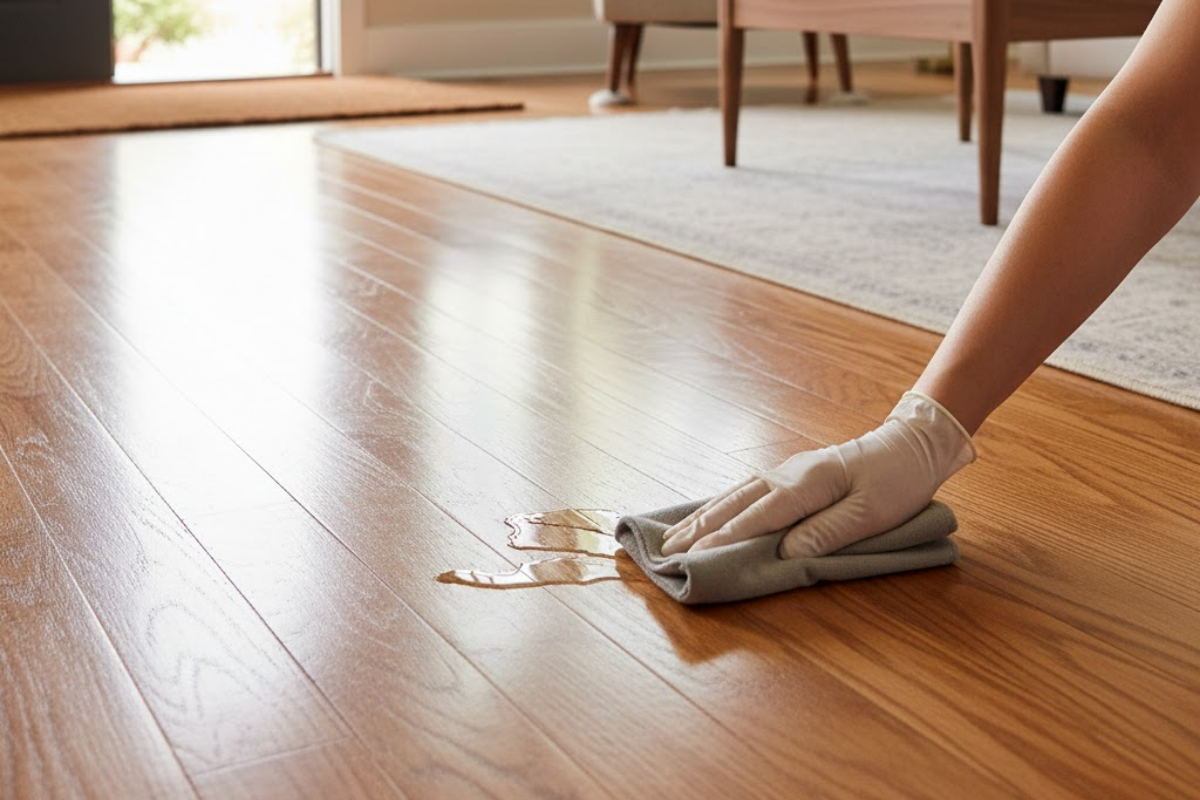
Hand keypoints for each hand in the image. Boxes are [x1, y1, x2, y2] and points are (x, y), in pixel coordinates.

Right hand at [661, 392, 975, 558]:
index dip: (725, 539)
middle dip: (699, 528)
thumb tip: (785, 552)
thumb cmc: (897, 481)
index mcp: (807, 484)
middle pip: (734, 503)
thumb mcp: (873, 513)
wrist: (910, 444)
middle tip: (666, 550)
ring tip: (673, 537)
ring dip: (702, 516)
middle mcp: (787, 474)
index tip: (694, 556)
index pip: (758, 517)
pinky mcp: (790, 474)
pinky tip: (707, 515)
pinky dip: (719, 504)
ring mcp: (785, 470)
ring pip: (734, 495)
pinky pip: (744, 490)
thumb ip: (827, 532)